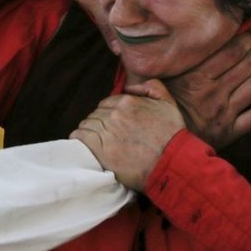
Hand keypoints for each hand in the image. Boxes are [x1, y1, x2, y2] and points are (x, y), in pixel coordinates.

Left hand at [70, 80, 184, 190]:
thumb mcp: (168, 104)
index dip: (109, 115)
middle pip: (96, 114)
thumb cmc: (172, 137)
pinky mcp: (98, 147)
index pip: (107, 104)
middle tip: (108, 136)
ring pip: (87, 125)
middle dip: (100, 124)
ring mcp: (106, 130)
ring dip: (90, 132)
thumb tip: (129, 86)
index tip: (114, 126)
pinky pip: (79, 137)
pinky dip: (79, 139)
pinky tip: (84, 144)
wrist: (172, 164)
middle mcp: (114, 113)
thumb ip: (152, 86)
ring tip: (98, 142)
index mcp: (127, 102)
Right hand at [164, 33, 250, 149]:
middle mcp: (212, 93)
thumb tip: (172, 41)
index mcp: (194, 78)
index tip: (249, 35)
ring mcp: (224, 113)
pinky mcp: (232, 131)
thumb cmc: (161, 106)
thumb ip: (172, 63)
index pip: (230, 52)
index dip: (245, 40)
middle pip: (247, 65)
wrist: (162, 143)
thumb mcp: (157, 81)